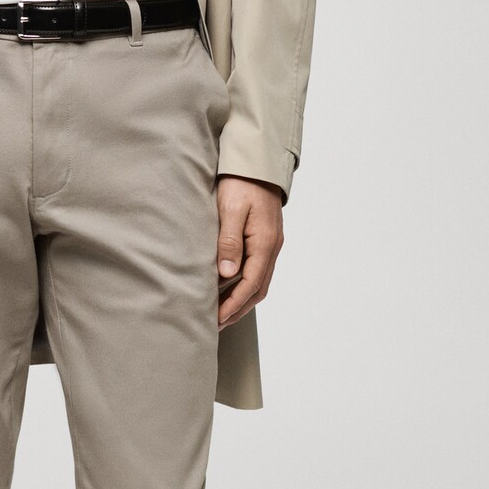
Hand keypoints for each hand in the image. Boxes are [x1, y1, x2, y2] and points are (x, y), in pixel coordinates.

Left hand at [215, 176, 284, 331]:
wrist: (257, 164)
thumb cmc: (241, 183)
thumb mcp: (231, 210)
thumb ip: (229, 241)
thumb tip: (227, 274)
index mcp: (265, 242)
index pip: (251, 284)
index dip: (233, 305)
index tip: (216, 318)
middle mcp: (272, 247)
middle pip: (258, 289)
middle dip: (238, 309)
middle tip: (216, 324)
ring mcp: (271, 245)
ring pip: (259, 283)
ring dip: (242, 301)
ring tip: (221, 314)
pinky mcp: (265, 241)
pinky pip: (258, 271)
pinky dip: (245, 287)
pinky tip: (230, 291)